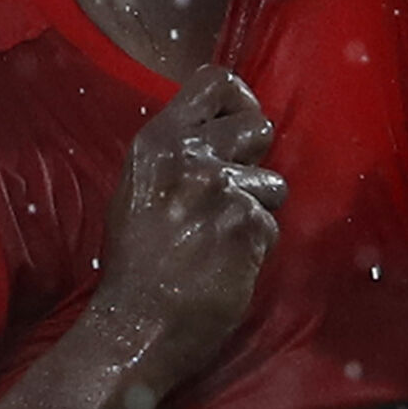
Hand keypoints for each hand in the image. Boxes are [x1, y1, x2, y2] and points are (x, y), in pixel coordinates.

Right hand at [93, 65, 286, 381]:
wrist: (135, 327)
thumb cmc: (135, 268)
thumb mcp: (138, 193)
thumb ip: (175, 157)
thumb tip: (218, 133)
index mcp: (157, 144)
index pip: (216, 81)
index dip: (240, 101)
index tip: (240, 127)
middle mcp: (190, 158)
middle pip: (258, 125)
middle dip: (255, 159)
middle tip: (233, 194)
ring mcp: (222, 191)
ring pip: (272, 184)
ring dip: (255, 213)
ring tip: (218, 244)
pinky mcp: (248, 227)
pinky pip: (272, 226)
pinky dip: (256, 249)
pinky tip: (225, 267)